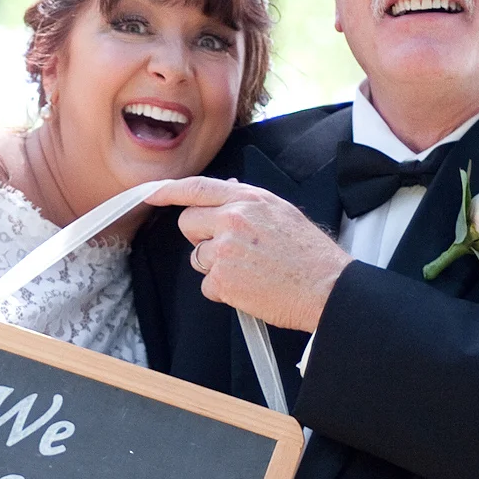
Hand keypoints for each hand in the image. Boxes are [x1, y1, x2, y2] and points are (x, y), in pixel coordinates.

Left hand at [149, 177, 347, 331]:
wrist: (327, 288)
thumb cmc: (310, 255)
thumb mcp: (281, 212)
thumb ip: (248, 203)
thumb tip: (224, 194)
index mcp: (249, 199)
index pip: (198, 188)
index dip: (169, 191)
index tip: (151, 194)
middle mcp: (233, 220)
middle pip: (188, 223)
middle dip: (200, 236)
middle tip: (229, 248)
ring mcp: (225, 250)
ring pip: (197, 257)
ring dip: (215, 266)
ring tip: (249, 270)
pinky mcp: (223, 279)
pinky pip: (207, 285)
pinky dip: (224, 290)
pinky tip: (250, 288)